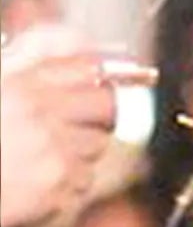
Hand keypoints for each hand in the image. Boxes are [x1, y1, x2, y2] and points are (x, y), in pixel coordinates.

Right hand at [0, 28, 150, 226]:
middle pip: (107, 106)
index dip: (115, 71)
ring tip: (39, 155)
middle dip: (103, 113)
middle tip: (86, 122)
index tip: (138, 73)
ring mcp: (49, 151)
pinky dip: (66, 182)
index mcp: (19, 83)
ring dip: (77, 150)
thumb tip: (81, 40)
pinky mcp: (54, 187)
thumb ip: (29, 57)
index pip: (88, 67)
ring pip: (96, 145)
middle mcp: (38, 113)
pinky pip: (83, 180)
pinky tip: (34, 181)